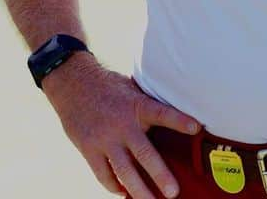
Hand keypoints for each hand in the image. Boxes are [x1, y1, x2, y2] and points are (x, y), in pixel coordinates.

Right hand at [42, 56, 199, 197]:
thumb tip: (174, 118)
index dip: (179, 120)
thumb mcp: (129, 88)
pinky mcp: (89, 148)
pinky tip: (123, 192)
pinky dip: (115, 186)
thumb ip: (146, 106)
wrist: (70, 80)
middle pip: (144, 154)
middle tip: (173, 192)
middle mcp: (121, 123)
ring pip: (124, 171)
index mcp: (135, 105)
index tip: (196, 127)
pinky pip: (104, 175)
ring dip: (139, 191)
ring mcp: (104, 138)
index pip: (161, 113)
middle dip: (160, 175)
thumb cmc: (106, 86)